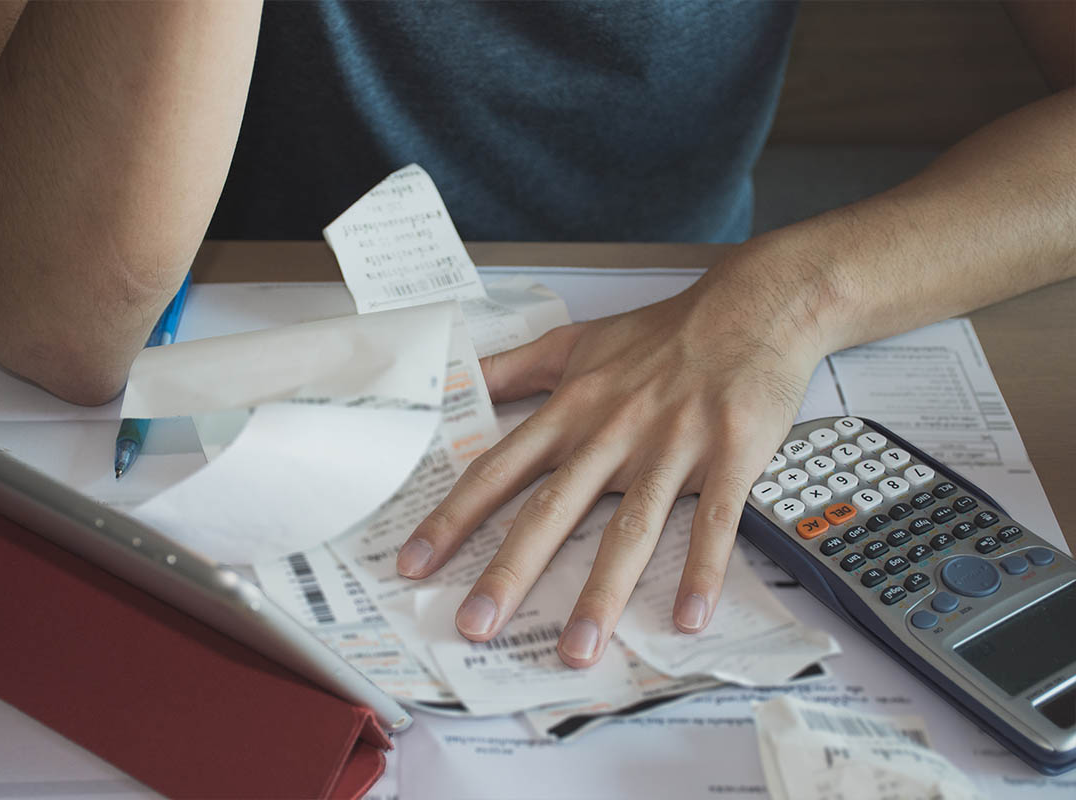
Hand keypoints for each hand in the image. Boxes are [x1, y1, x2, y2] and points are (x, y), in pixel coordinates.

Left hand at [395, 249, 832, 666]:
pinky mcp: (729, 456)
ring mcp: (670, 447)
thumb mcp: (573, 342)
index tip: (415, 563)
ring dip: (602, 592)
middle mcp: (611, 433)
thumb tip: (455, 380)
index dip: (453, 517)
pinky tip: (689, 615)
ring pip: (630, 528)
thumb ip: (512, 368)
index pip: (498, 469)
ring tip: (577, 648)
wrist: (750, 307)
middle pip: (552, 509)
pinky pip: (714, 521)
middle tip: (476, 624)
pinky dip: (702, 568)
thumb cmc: (660, 332)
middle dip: (510, 571)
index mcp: (570, 410)